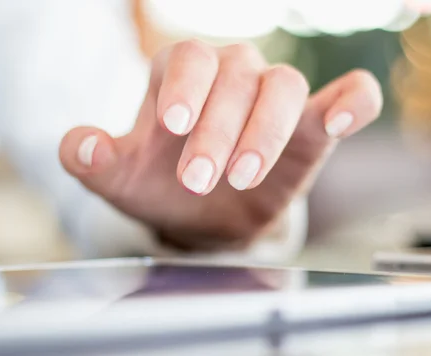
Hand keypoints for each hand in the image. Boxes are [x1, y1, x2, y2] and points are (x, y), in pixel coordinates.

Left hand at [59, 40, 381, 250]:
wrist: (198, 219)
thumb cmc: (158, 188)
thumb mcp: (118, 179)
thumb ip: (91, 160)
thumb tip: (80, 147)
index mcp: (180, 75)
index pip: (188, 60)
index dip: (184, 88)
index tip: (174, 126)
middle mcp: (230, 75)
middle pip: (235, 76)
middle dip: (219, 128)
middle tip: (199, 179)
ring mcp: (273, 98)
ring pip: (284, 85)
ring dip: (266, 130)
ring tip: (244, 176)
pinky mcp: (312, 126)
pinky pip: (346, 98)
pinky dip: (350, 102)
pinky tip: (341, 117)